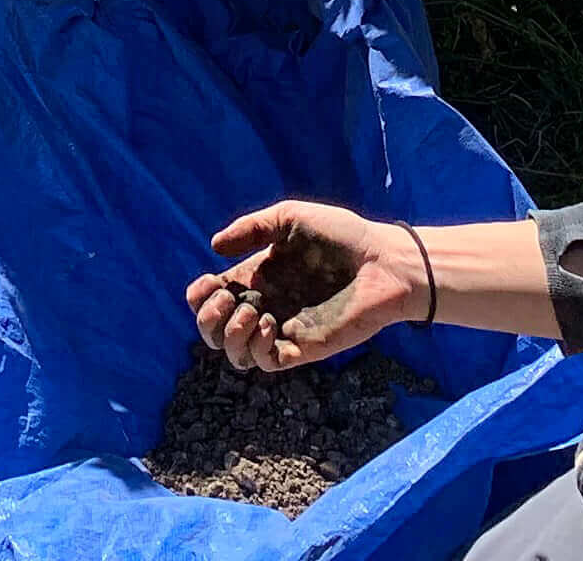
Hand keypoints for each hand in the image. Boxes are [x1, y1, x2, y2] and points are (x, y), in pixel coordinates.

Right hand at [184, 203, 425, 374]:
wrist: (383, 263)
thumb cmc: (342, 236)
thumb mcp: (290, 218)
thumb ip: (251, 228)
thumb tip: (214, 248)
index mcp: (257, 277)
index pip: (212, 297)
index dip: (199, 296)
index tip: (210, 282)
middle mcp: (265, 306)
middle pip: (214, 331)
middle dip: (207, 319)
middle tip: (226, 300)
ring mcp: (283, 330)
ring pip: (235, 354)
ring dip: (231, 335)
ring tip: (254, 313)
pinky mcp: (303, 348)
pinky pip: (266, 363)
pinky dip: (257, 348)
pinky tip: (272, 323)